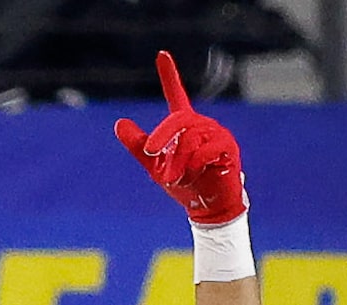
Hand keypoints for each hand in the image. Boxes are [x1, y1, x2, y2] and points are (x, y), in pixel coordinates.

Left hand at [113, 51, 246, 224]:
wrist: (208, 208)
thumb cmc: (184, 185)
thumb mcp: (154, 166)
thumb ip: (138, 146)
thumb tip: (119, 123)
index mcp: (185, 125)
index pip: (176, 95)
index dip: (169, 75)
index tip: (162, 54)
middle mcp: (201, 124)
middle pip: (178, 120)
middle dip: (161, 137)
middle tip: (150, 153)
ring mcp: (217, 133)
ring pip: (190, 137)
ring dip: (178, 161)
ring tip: (178, 177)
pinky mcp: (228, 147)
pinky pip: (206, 149)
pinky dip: (194, 164)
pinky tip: (193, 175)